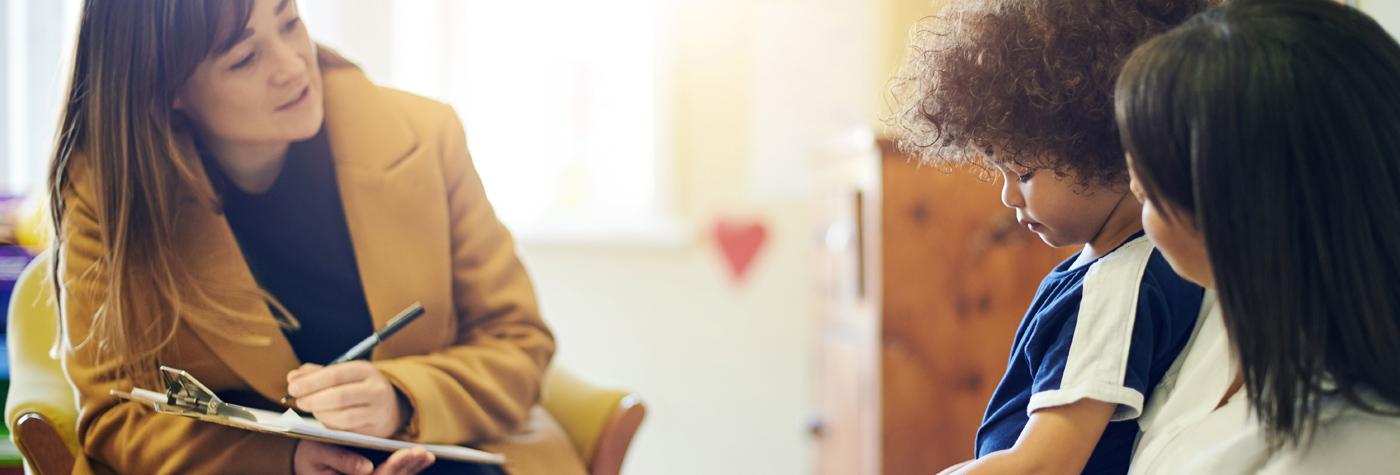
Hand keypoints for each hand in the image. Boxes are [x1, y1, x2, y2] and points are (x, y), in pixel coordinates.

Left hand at [287, 361, 411, 437]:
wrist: (391, 406)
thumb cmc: (359, 387)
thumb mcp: (344, 374)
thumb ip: (316, 373)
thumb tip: (293, 377)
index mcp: (366, 371)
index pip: (335, 375)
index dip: (311, 382)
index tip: (292, 387)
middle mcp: (376, 390)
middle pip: (339, 396)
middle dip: (313, 400)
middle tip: (299, 401)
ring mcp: (377, 412)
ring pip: (343, 417)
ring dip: (321, 414)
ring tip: (312, 409)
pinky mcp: (375, 430)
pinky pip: (347, 431)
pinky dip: (330, 425)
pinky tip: (324, 419)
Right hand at [293, 440, 433, 474]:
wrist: (306, 459)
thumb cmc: (310, 453)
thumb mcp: (317, 452)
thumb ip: (340, 459)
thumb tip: (366, 468)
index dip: (391, 468)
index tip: (404, 453)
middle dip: (406, 467)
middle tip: (422, 452)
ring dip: (412, 469)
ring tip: (426, 455)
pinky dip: (410, 468)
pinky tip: (421, 458)